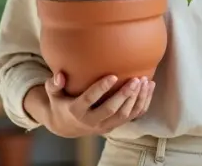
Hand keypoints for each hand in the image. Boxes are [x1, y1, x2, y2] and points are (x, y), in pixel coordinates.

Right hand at [39, 72, 154, 137]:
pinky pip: (131, 117)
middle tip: (136, 79)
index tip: (113, 76)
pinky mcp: (114, 126)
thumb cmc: (60, 103)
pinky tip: (149, 88)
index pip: (90, 100)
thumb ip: (54, 84)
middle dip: (124, 95)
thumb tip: (59, 75)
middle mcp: (91, 122)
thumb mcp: (53, 95)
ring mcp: (104, 126)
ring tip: (145, 81)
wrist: (66, 127)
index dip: (101, 88)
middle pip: (111, 110)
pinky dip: (142, 103)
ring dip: (136, 99)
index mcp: (76, 111)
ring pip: (124, 116)